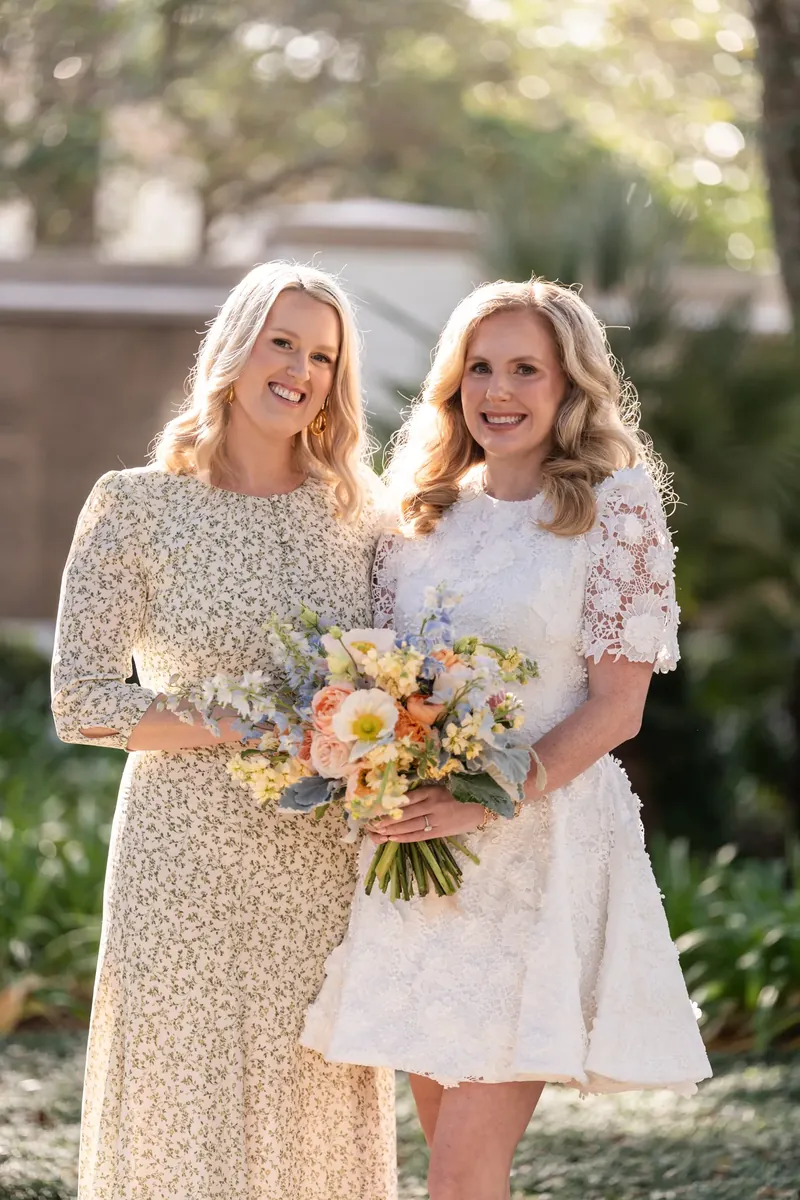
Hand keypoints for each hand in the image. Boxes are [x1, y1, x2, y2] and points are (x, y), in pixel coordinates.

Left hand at [369, 785, 483, 843]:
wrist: (478, 809)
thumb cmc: (457, 796)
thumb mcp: (440, 788)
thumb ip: (422, 793)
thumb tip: (398, 798)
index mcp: (433, 790)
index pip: (409, 798)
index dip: (393, 804)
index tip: (379, 808)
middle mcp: (434, 804)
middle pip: (407, 813)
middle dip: (389, 820)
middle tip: (375, 824)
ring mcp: (437, 819)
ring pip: (411, 826)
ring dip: (394, 830)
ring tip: (381, 832)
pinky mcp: (440, 832)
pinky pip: (420, 836)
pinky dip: (405, 838)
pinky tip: (394, 839)